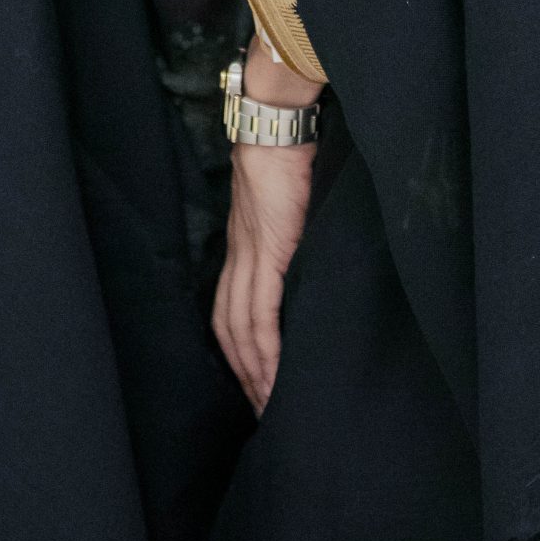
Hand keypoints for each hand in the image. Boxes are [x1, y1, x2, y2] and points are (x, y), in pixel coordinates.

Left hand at [211, 38, 325, 414]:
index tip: (254, 383)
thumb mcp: (286, 205)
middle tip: (262, 413)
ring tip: (271, 406)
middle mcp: (239, 258)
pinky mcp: (268, 253)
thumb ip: (289, 233)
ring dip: (254, 372)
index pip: (229, 312)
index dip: (238, 351)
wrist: (275, 127)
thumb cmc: (287, 157)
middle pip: (229, 331)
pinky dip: (265, 349)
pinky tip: (276, 375)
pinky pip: (261, 313)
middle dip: (244, 375)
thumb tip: (310, 259)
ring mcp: (250, 257)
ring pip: (241, 330)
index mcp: (242, 248)